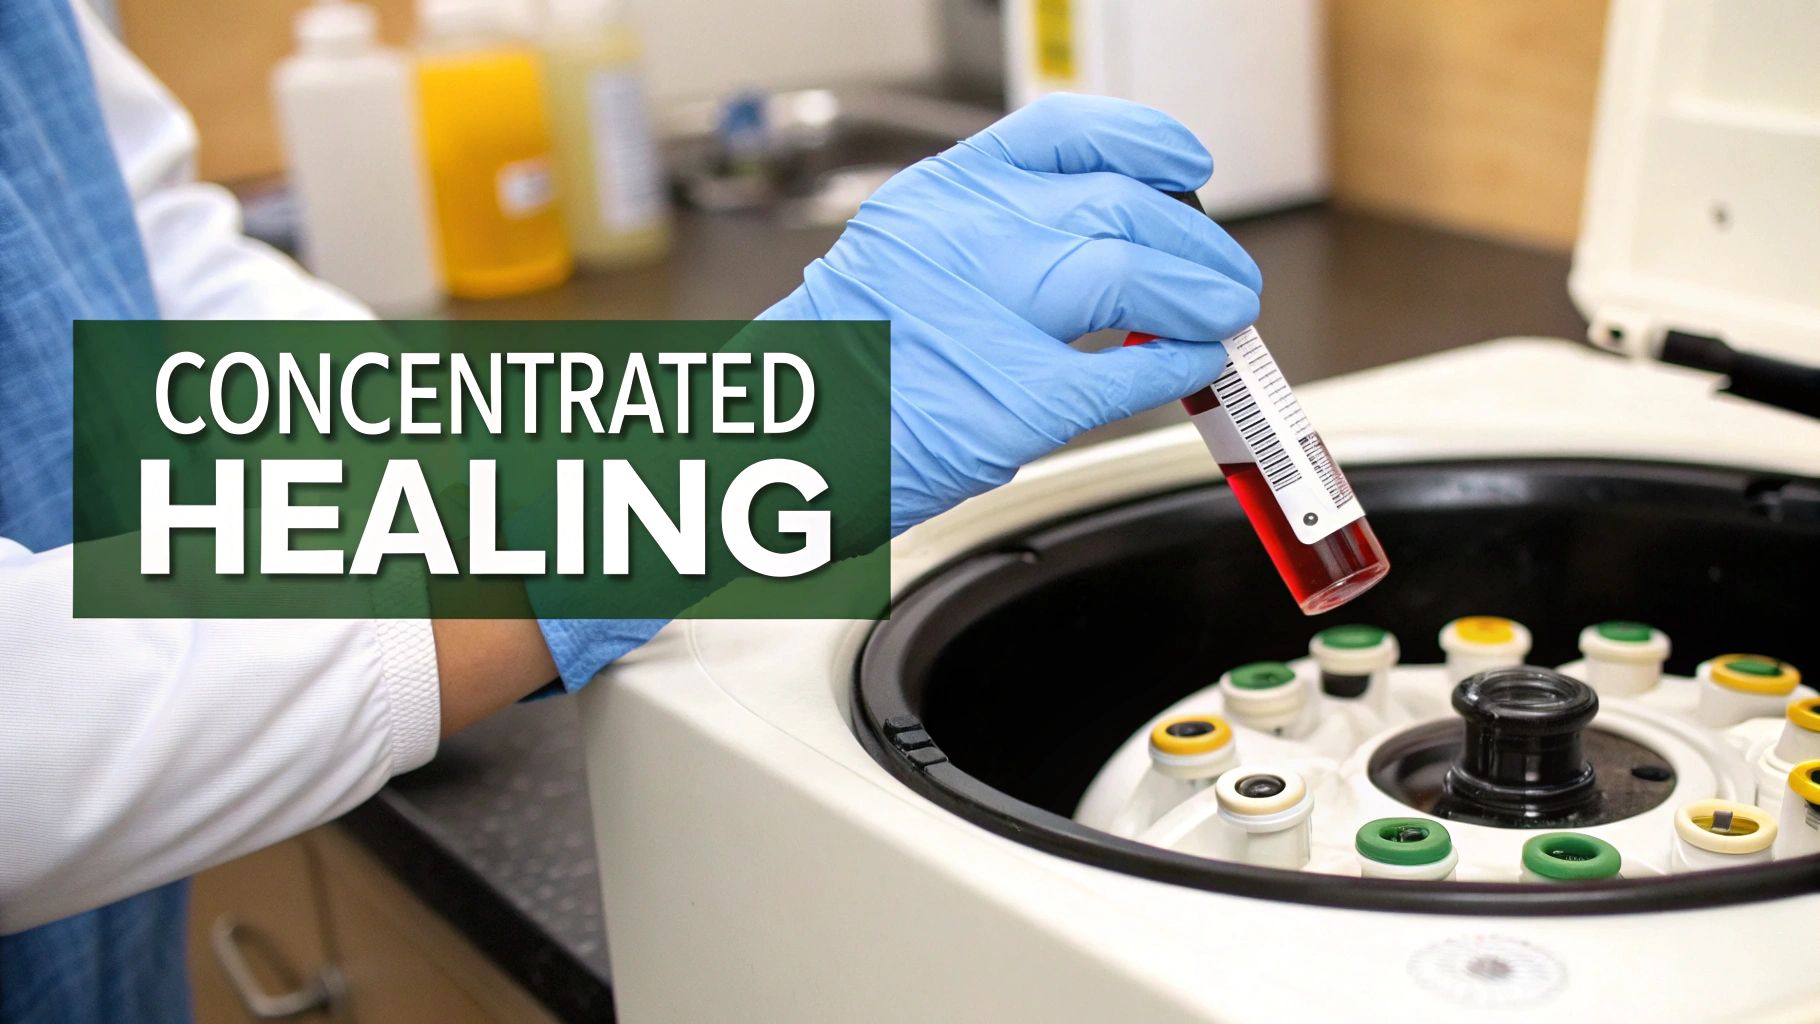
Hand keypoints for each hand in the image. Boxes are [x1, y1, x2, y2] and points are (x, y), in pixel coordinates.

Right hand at [762, 92, 1262, 533]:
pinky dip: (1172, 367)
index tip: (1186, 163)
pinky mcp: (1010, 400)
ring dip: (1198, 294)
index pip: (1063, 136)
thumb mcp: (899, 269)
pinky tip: (1187, 366)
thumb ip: (992, 247)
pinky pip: (1123, 373)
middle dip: (1192, 240)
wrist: (771, 453)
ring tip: (1223, 313)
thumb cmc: (834, 377)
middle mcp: (961, 240)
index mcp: (935, 199)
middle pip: (1118, 208)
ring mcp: (986, 315)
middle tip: (1223, 272)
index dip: (1143, 143)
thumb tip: (1101, 253)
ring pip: (1131, 273)